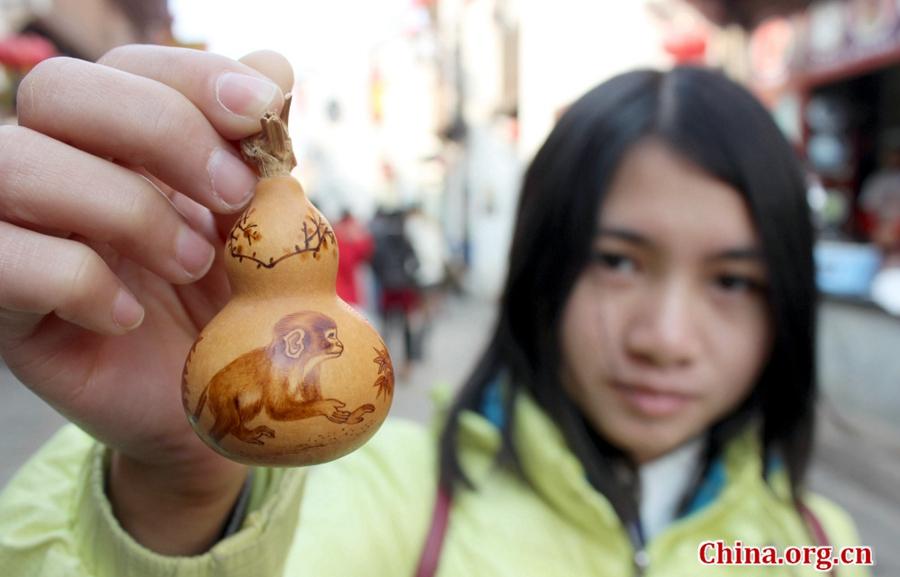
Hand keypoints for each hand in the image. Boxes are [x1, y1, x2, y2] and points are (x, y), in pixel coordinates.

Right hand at [0, 45, 292, 552]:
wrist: (214, 404)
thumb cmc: (235, 308)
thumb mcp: (263, 230)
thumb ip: (259, 154)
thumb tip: (272, 61)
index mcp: (126, 142)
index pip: (130, 66)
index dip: (195, 76)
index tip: (262, 113)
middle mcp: (63, 170)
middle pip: (62, 92)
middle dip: (161, 130)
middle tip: (233, 196)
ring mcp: (23, 231)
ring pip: (20, 163)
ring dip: (126, 208)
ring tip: (194, 264)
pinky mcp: (5, 303)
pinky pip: (3, 259)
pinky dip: (78, 279)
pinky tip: (130, 316)